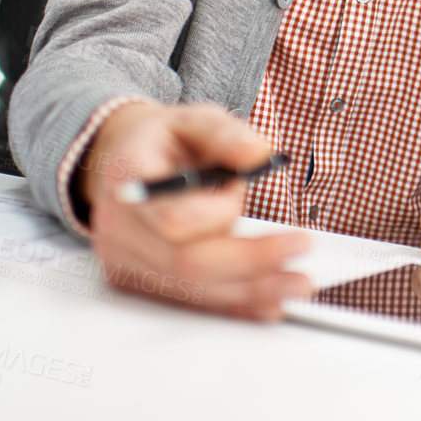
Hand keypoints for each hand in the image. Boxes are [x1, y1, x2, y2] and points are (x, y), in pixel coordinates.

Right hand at [81, 101, 310, 319]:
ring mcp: (123, 258)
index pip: (173, 217)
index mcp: (127, 177)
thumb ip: (225, 133)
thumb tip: (259, 153)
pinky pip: (188, 298)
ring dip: (250, 290)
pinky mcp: (137, 280)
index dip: (218, 213)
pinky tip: (269, 302)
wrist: (120, 161)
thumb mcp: (192, 119)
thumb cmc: (162, 140)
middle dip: (250, 264)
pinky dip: (232, 302)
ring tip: (297, 284)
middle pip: (185, 262)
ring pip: (191, 288)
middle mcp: (118, 225)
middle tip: (301, 254)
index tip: (244, 189)